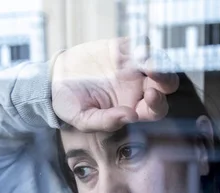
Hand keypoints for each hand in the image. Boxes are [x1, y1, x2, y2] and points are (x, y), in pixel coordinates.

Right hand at [51, 38, 179, 132]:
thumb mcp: (82, 118)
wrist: (53, 77)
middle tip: (154, 74)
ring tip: (146, 60)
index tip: (149, 96)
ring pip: (158, 62)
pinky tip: (134, 49)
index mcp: (133, 108)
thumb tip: (130, 117)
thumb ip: (105, 121)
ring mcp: (133, 67)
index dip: (158, 104)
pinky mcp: (124, 48)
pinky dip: (142, 45)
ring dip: (158, 60)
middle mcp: (138, 88)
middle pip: (165, 85)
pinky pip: (141, 44)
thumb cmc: (70, 103)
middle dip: (165, 79)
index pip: (156, 110)